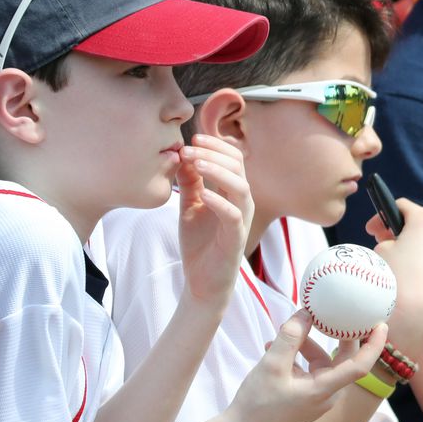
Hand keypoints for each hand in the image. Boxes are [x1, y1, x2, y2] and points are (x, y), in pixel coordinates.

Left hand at [177, 134, 253, 305]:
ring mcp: (240, 219)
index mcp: (231, 192)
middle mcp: (240, 202)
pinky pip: (233, 215)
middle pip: (238, 166)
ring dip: (218, 171)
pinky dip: (219, 201)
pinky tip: (204, 194)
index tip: (191, 139)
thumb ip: (189, 183)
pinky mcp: (236, 238)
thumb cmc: (200, 244)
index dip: (215, 145)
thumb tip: (181, 155)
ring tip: (197, 162)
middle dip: (213, 153)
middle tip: (188, 148)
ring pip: (240, 186)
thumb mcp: (189, 207)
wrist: (202, 282)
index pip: (232, 159)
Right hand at [228, 310, 385, 421]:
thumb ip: (291, 336)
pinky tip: (272, 348)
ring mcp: (315, 398)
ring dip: (305, 345)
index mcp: (325, 391)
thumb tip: (307, 312)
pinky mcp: (303, 398)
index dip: (374, 344)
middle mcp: (326, 395)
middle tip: (338, 311)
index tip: (381, 324)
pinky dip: (296, 358)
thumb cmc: (256, 404)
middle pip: (341, 359)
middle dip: (337, 335)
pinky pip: (308, 371)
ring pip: (321, 362)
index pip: (360, 366)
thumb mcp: (272, 364)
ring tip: (283, 332)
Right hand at [366, 200, 422, 353]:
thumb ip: (388, 238)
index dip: (383, 215)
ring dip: (420, 245)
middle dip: (403, 229)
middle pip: (422, 222)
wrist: (412, 315)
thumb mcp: (380, 250)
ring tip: (403, 260)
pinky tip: (419, 275)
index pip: (403, 207)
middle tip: (385, 240)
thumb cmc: (392, 279)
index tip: (373, 228)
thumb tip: (397, 241)